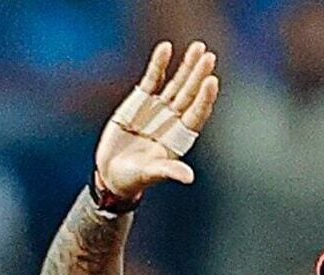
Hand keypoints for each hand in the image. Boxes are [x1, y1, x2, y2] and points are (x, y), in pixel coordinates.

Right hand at [97, 41, 219, 200]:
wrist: (112, 173)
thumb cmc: (134, 178)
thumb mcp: (150, 174)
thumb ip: (169, 171)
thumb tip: (189, 177)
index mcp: (180, 136)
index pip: (197, 113)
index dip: (204, 98)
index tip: (211, 81)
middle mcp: (174, 119)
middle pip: (190, 93)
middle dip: (199, 75)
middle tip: (208, 56)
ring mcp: (159, 108)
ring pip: (177, 83)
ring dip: (187, 65)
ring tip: (198, 47)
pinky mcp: (142, 100)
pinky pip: (153, 78)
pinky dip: (159, 64)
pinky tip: (166, 48)